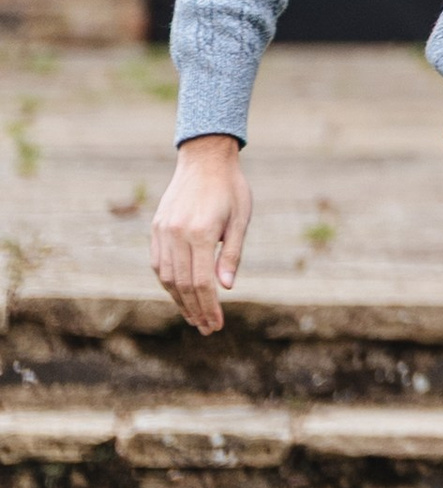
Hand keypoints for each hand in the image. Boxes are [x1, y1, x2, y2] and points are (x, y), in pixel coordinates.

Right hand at [150, 135, 253, 334]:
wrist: (204, 159)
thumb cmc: (230, 188)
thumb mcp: (240, 220)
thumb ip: (231, 254)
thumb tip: (225, 288)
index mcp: (201, 233)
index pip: (203, 282)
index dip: (210, 307)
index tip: (216, 325)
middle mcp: (177, 234)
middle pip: (183, 285)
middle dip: (195, 310)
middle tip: (206, 328)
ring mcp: (163, 231)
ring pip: (167, 277)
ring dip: (180, 300)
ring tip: (194, 317)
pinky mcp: (156, 228)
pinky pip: (158, 263)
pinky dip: (168, 282)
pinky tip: (180, 294)